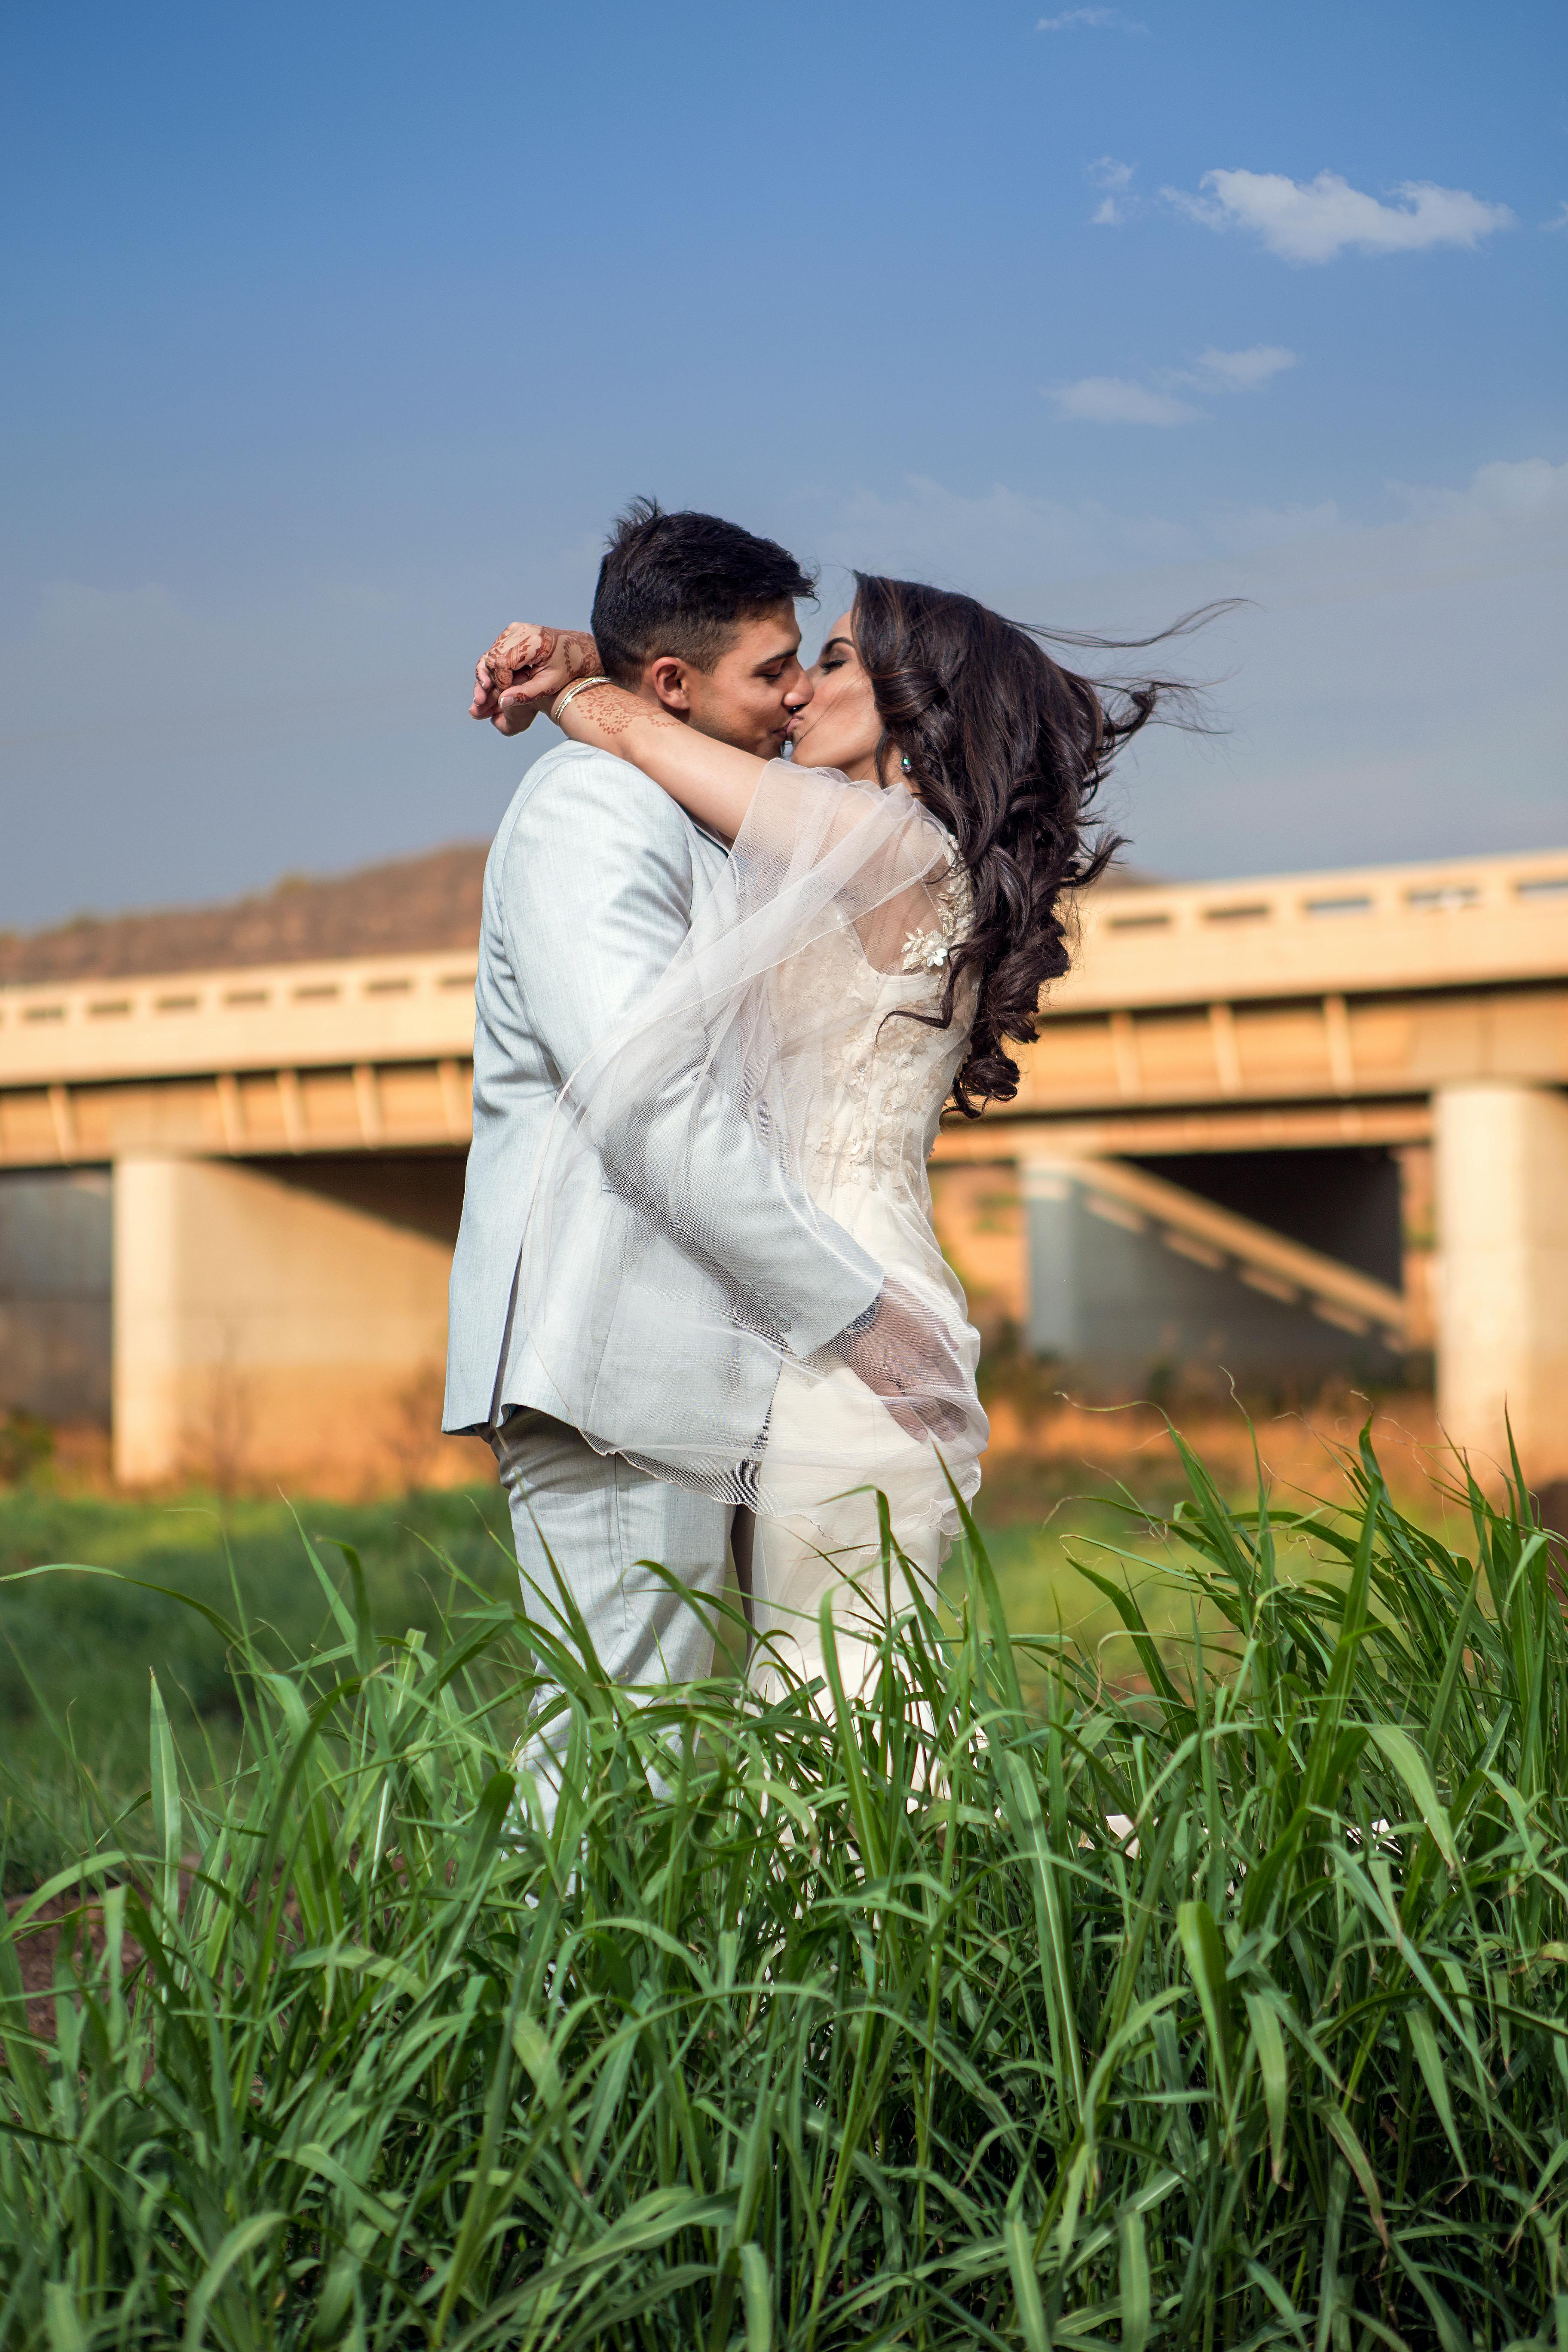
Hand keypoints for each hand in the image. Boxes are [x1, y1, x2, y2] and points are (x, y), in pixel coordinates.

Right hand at [470, 625, 599, 735]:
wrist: (575, 650)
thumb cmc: (565, 669)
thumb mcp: (549, 685)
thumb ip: (525, 694)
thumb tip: (502, 703)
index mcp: (533, 642)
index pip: (502, 663)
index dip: (500, 682)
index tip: (507, 695)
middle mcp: (522, 630)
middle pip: (493, 656)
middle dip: (492, 678)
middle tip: (500, 693)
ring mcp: (516, 628)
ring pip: (491, 653)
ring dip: (492, 672)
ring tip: (502, 686)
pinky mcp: (512, 630)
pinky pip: (496, 649)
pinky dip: (496, 664)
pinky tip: (506, 676)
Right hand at [832, 1276, 970, 1445]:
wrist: (856, 1298)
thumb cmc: (887, 1297)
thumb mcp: (923, 1307)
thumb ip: (941, 1328)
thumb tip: (955, 1346)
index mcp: (935, 1340)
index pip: (955, 1374)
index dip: (962, 1392)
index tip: (967, 1405)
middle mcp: (924, 1358)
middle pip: (946, 1392)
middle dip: (956, 1412)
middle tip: (961, 1427)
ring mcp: (901, 1370)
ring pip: (927, 1402)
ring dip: (940, 1422)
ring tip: (948, 1436)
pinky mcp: (879, 1378)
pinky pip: (898, 1405)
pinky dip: (910, 1423)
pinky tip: (920, 1436)